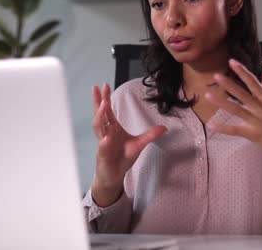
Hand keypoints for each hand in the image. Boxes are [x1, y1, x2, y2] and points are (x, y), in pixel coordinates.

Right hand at [90, 83, 166, 205]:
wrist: (114, 175)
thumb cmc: (122, 158)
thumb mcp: (139, 144)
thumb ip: (150, 135)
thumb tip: (164, 128)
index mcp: (112, 128)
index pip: (107, 110)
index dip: (105, 98)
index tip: (105, 85)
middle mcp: (105, 133)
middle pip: (99, 114)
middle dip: (98, 101)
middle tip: (97, 88)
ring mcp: (102, 144)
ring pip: (98, 128)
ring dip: (100, 116)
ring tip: (103, 105)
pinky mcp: (103, 155)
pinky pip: (102, 147)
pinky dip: (104, 142)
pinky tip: (105, 139)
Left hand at [204, 59, 261, 183]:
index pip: (252, 82)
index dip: (242, 71)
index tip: (232, 61)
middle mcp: (259, 108)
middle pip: (242, 94)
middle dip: (229, 84)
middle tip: (216, 75)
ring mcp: (254, 121)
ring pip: (236, 109)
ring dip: (221, 102)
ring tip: (208, 95)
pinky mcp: (250, 133)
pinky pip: (234, 130)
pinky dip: (223, 128)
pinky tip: (211, 124)